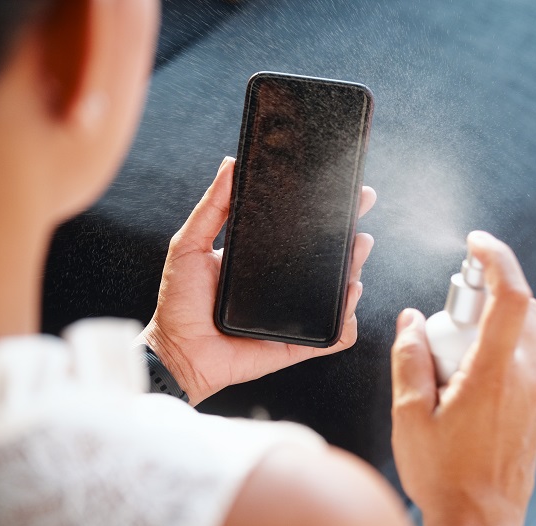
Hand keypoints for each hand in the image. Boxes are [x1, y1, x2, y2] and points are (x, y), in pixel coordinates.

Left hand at [141, 156, 376, 404]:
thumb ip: (211, 208)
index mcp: (265, 261)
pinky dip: (349, 319)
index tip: (344, 190)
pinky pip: (336, 334)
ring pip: (339, 292)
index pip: (303, 233)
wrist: (177, 352)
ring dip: (354, 270)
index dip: (326, 212)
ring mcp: (295, 315)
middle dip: (352, 236)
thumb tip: (231, 164)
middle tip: (359, 213)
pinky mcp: (300, 343)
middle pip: (330, 259)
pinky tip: (349, 297)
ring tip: (356, 249)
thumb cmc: (179, 302)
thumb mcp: (189, 245)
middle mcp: (285, 285)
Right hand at [390, 231, 535, 525]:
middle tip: (446, 315)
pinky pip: (518, 366)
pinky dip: (491, 356)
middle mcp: (525, 381)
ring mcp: (535, 398)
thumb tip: (411, 321)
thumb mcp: (409, 414)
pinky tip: (459, 387)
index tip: (476, 244)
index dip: (497, 260)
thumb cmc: (444, 476)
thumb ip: (409, 358)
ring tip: (444, 364)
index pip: (511, 298)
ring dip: (485, 331)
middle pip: (520, 312)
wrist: (479, 525)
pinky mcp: (534, 412)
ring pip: (519, 339)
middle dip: (484, 296)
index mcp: (494, 375)